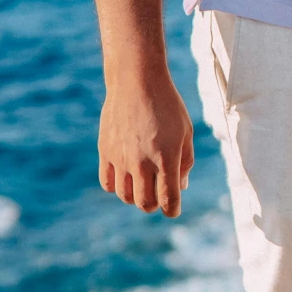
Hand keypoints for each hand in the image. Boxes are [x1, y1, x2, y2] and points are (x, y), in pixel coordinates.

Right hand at [98, 69, 193, 215]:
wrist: (136, 81)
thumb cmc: (167, 105)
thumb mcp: (186, 132)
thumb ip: (185, 162)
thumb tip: (180, 187)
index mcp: (166, 158)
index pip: (168, 199)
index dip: (172, 210)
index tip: (172, 210)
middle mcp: (142, 162)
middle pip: (145, 203)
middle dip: (154, 204)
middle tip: (158, 195)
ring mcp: (121, 158)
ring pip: (125, 196)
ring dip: (135, 197)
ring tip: (142, 185)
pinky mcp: (105, 151)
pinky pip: (107, 183)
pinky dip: (117, 187)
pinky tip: (126, 177)